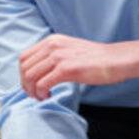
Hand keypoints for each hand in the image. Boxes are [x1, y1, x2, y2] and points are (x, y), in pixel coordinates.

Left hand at [18, 36, 138, 100]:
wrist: (115, 60)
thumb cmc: (96, 59)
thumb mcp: (70, 50)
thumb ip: (54, 56)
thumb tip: (40, 71)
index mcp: (52, 41)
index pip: (24, 57)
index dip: (23, 74)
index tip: (30, 85)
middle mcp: (52, 45)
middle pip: (24, 67)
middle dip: (25, 84)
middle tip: (34, 95)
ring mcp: (58, 56)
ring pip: (30, 76)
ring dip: (32, 91)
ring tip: (41, 97)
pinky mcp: (66, 69)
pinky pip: (42, 84)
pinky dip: (41, 93)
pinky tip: (48, 96)